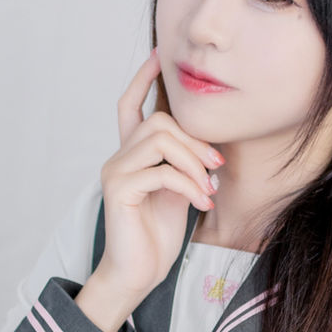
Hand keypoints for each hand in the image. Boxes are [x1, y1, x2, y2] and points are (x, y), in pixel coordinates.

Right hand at [75, 52, 220, 331]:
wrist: (136, 275)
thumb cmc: (156, 237)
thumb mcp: (178, 192)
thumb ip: (183, 165)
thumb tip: (207, 148)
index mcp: (130, 155)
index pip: (130, 106)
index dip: (143, 78)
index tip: (159, 55)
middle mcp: (118, 158)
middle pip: (158, 121)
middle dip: (194, 141)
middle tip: (216, 165)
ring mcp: (116, 173)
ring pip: (160, 140)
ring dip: (193, 161)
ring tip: (208, 186)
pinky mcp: (119, 192)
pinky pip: (160, 171)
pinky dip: (188, 184)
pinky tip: (201, 201)